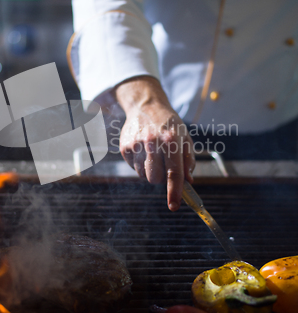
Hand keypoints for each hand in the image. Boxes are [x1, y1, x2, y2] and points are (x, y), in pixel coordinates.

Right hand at [115, 76, 194, 210]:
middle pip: (155, 178)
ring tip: (153, 153)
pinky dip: (140, 164)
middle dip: (161, 178)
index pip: (173, 172)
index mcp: (171, 140)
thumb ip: (188, 161)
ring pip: (143, 175)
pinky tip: (144, 150)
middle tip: (165, 165)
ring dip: (150, 170)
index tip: (174, 206)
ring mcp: (136, 144)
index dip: (174, 191)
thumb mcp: (185, 138)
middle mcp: (152, 142)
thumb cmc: (169, 124)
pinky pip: (133, 168)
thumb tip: (187, 182)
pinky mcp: (124, 147)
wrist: (146, 106)